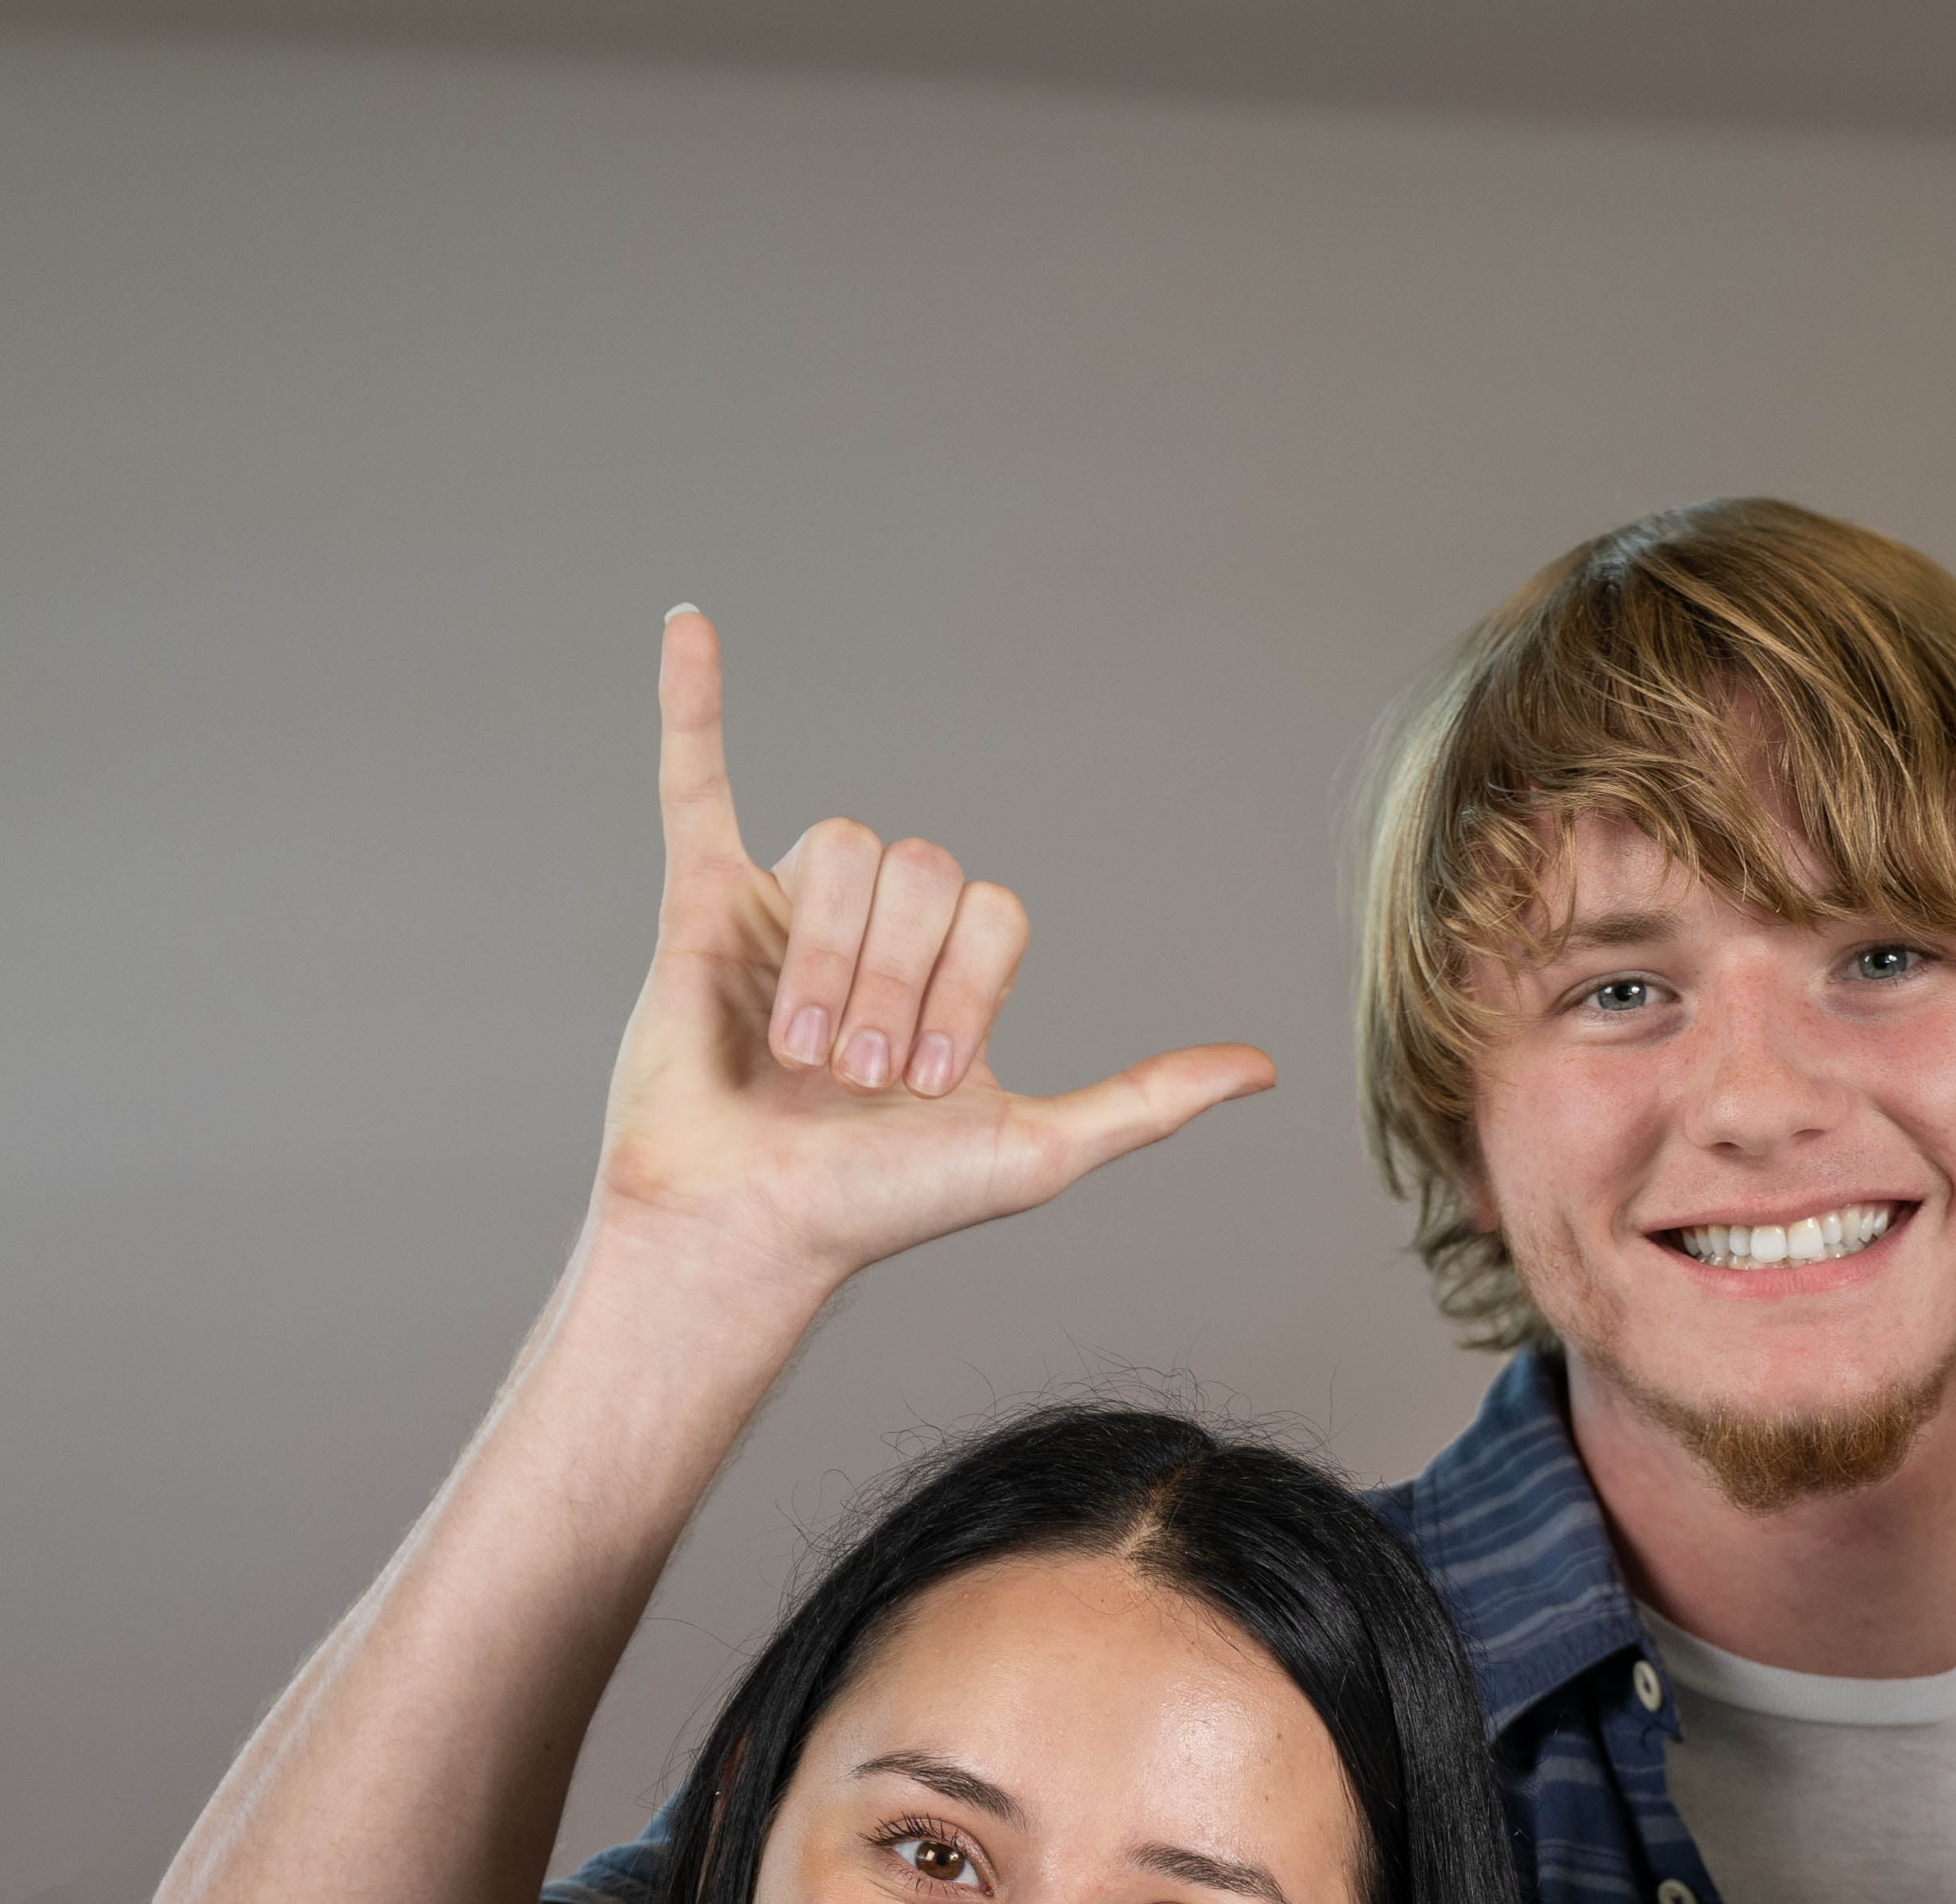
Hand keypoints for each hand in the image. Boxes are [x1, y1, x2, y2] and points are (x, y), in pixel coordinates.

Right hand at [587, 609, 1274, 1303]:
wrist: (755, 1226)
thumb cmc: (882, 1203)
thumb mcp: (1040, 1151)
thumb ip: (1147, 1099)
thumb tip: (1266, 1069)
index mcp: (953, 976)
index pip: (992, 908)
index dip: (968, 988)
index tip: (932, 1087)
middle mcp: (878, 932)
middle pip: (922, 868)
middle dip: (901, 980)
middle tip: (863, 1079)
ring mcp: (790, 911)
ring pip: (842, 846)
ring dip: (834, 957)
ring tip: (802, 1052)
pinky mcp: (702, 904)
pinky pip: (696, 782)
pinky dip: (692, 702)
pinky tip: (689, 625)